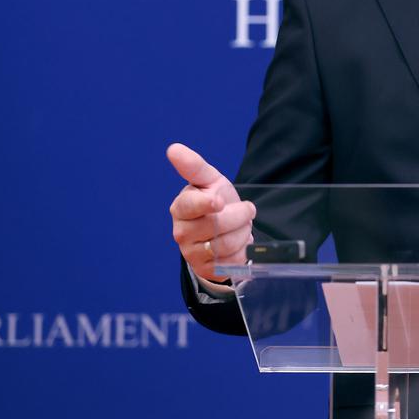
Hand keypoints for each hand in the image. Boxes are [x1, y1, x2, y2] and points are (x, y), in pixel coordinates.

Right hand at [167, 143, 254, 283]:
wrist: (224, 230)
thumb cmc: (215, 199)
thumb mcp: (209, 180)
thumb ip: (193, 165)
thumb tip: (173, 149)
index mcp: (180, 208)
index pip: (190, 206)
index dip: (206, 204)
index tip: (219, 200)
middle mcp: (181, 233)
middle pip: (216, 226)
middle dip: (239, 216)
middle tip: (244, 210)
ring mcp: (191, 254)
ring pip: (225, 245)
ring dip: (242, 233)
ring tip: (240, 226)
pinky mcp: (206, 270)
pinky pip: (231, 263)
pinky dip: (241, 252)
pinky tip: (238, 244)